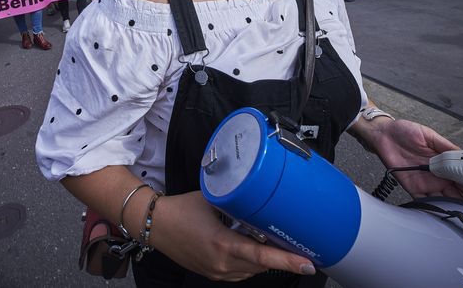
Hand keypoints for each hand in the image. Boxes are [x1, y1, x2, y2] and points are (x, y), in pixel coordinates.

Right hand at [151, 191, 314, 281]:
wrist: (154, 225)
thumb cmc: (180, 209)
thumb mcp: (212, 198)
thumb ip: (237, 198)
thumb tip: (258, 189)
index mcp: (223, 244)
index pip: (263, 256)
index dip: (287, 260)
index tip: (307, 261)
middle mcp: (221, 263)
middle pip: (262, 265)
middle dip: (281, 257)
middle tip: (298, 245)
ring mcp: (216, 272)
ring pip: (252, 270)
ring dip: (265, 259)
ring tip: (275, 244)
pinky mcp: (212, 273)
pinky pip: (240, 272)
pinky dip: (250, 262)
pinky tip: (251, 248)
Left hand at [369, 119, 462, 202]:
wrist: (383, 135)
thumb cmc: (405, 132)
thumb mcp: (428, 135)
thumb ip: (445, 146)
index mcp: (445, 162)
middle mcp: (438, 175)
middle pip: (458, 190)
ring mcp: (426, 183)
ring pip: (445, 199)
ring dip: (454, 204)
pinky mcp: (413, 188)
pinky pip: (424, 201)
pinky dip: (433, 207)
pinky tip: (442, 210)